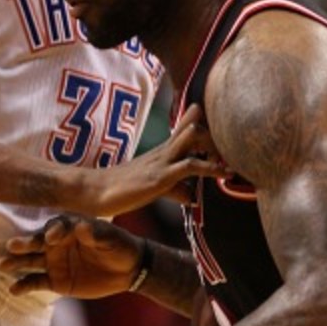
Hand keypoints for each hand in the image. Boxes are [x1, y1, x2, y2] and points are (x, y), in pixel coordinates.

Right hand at [2, 215, 142, 298]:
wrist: (128, 270)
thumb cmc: (119, 246)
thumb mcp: (110, 239)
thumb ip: (95, 234)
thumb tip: (81, 226)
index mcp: (69, 228)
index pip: (56, 227)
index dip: (53, 231)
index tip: (51, 238)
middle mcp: (57, 243)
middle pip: (37, 242)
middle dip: (25, 244)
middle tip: (12, 245)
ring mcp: (54, 262)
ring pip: (31, 261)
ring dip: (17, 262)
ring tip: (3, 264)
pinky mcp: (55, 281)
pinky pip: (36, 282)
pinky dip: (24, 285)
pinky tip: (13, 289)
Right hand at [79, 104, 225, 216]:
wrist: (94, 191)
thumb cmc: (121, 190)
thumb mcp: (154, 187)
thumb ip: (174, 189)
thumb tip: (192, 196)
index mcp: (161, 152)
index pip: (185, 129)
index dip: (206, 130)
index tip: (224, 138)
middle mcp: (163, 152)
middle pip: (193, 129)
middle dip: (215, 137)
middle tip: (231, 153)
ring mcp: (161, 162)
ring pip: (193, 138)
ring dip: (216, 148)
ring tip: (233, 160)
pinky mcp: (160, 177)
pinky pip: (189, 166)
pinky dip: (211, 169)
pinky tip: (224, 174)